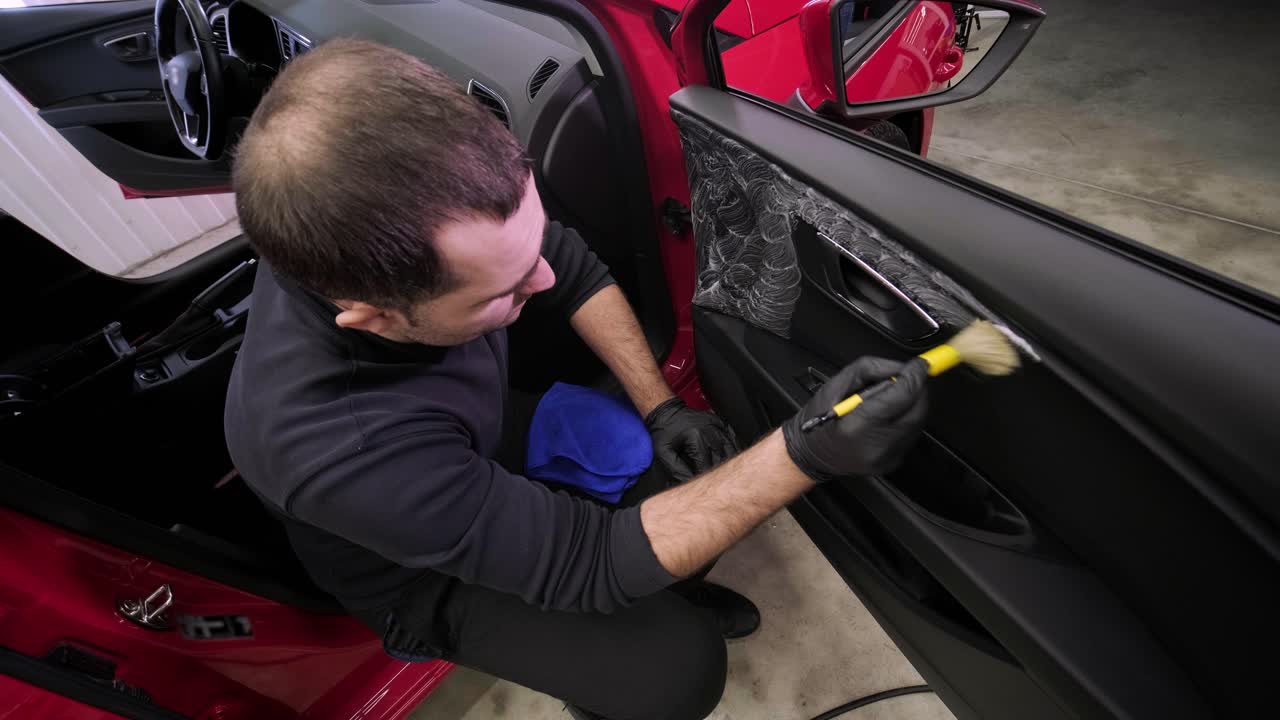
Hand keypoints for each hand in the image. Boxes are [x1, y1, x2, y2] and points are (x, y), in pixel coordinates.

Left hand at [644, 398, 739, 481]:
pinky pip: (732, 438)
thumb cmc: (663, 430)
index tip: (703, 489)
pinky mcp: (719, 422)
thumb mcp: (663, 452)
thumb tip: (688, 483)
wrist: (665, 410)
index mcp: (696, 437)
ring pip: (731, 449)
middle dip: (717, 474)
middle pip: (721, 459)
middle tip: (715, 486)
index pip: (706, 465)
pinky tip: (732, 459)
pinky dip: (734, 449)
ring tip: (725, 476)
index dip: (705, 479)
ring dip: (729, 463)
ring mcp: (716, 425)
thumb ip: (676, 469)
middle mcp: (710, 430)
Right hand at [783, 356, 928, 482]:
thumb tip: (902, 368)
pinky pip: (910, 434)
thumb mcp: (837, 383)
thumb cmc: (819, 417)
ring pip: (918, 422)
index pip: (902, 395)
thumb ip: (871, 369)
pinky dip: (906, 419)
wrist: (812, 453)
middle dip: (917, 389)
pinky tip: (889, 414)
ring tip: (892, 397)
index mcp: (858, 424)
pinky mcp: (892, 462)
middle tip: (909, 377)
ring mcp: (886, 457)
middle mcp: (875, 445)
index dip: (915, 375)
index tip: (921, 364)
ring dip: (912, 404)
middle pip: (917, 409)